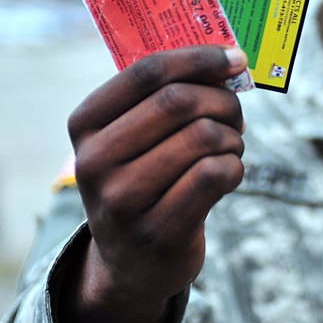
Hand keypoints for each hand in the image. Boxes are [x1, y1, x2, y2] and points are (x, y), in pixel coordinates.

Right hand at [60, 45, 247, 322]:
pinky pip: (216, 174)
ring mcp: (124, 200)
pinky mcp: (160, 231)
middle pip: (178, 101)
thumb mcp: (134, 139)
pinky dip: (235, 166)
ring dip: (232, 138)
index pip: (147, 72)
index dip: (199, 59)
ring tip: (230, 148)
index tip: (235, 58)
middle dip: (223, 101)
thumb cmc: (145, 181)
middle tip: (237, 115)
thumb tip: (230, 61)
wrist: (133, 264)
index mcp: (86, 125)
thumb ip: (166, 97)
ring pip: (203, 136)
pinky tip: (229, 174)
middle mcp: (96, 161)